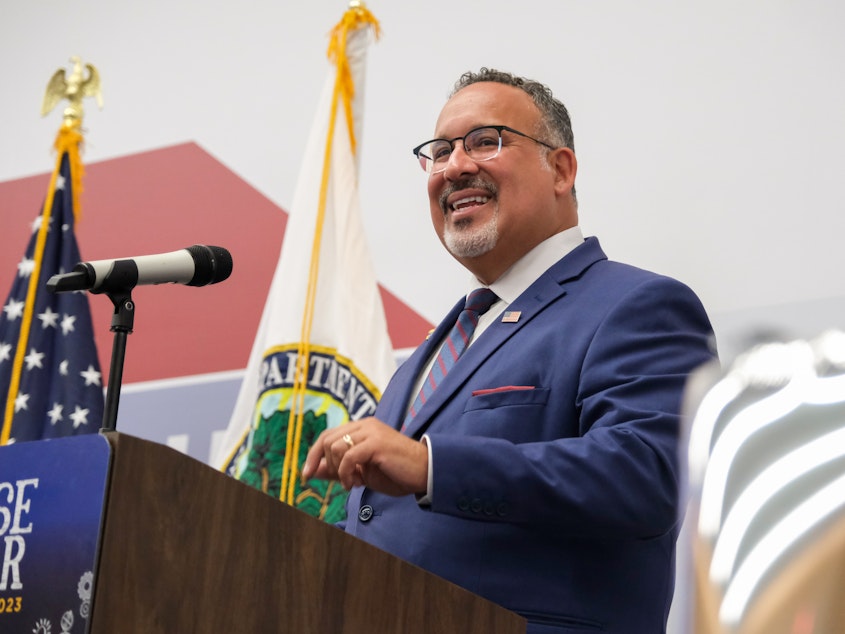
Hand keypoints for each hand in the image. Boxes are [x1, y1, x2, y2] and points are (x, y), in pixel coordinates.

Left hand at [301, 417, 428, 496]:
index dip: (314, 455)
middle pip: (327, 439)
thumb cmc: (395, 473)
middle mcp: (365, 425)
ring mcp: (371, 432)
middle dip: (322, 463)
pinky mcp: (376, 442)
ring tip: (352, 482)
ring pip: (335, 447)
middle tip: (336, 482)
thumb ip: (338, 469)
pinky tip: (356, 483)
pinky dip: (346, 473)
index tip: (306, 475)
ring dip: (338, 470)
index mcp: (362, 428)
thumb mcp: (361, 473)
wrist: (424, 473)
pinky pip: (348, 457)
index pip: (328, 436)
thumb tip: (313, 472)